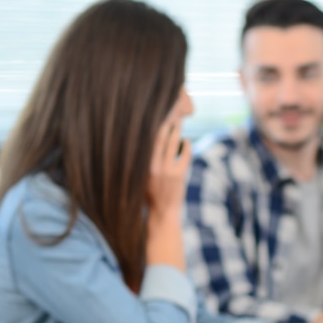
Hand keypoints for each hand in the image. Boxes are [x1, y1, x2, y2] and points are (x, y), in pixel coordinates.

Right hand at [144, 119, 190, 269]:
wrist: (161, 215)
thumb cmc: (146, 194)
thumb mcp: (135, 178)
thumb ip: (136, 161)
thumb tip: (136, 139)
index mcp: (138, 166)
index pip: (142, 139)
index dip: (146, 124)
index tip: (149, 110)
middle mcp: (150, 166)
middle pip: (157, 136)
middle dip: (164, 120)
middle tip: (168, 107)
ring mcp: (165, 170)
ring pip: (171, 142)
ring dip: (176, 129)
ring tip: (178, 120)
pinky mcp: (179, 175)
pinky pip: (184, 153)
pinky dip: (186, 145)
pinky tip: (186, 141)